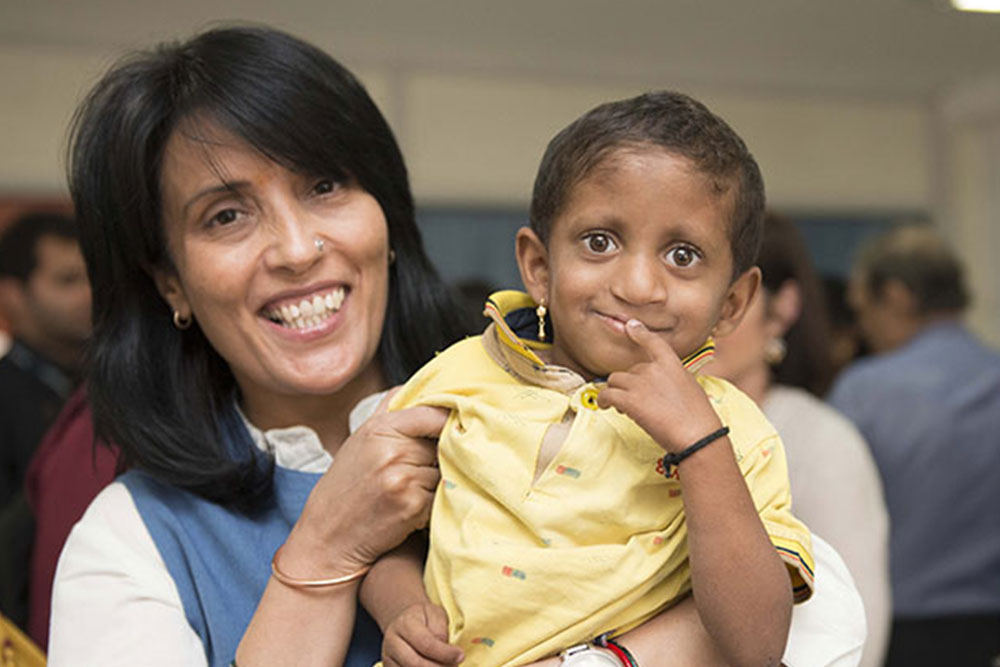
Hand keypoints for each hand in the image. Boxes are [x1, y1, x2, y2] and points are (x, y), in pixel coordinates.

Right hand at [283, 391, 448, 576]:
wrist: (327, 536)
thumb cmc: (345, 487)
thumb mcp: (360, 440)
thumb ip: (388, 412)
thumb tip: (415, 386)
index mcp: (379, 429)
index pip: (432, 414)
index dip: (449, 420)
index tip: (458, 425)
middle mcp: (392, 451)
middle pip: (443, 444)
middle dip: (440, 455)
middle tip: (423, 469)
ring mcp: (403, 478)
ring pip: (444, 470)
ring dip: (437, 481)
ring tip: (413, 490)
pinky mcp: (412, 506)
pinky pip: (441, 496)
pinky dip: (433, 503)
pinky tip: (412, 508)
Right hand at [382, 602, 462, 666]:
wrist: (404, 621)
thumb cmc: (423, 617)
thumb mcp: (435, 614)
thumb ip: (440, 631)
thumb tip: (445, 652)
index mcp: (405, 624)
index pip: (426, 644)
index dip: (445, 653)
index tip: (461, 656)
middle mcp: (392, 642)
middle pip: (416, 664)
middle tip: (454, 666)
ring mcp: (388, 658)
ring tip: (445, 666)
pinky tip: (435, 666)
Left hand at [598, 319, 721, 452]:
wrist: (696, 435)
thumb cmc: (698, 417)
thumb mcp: (690, 386)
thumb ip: (672, 377)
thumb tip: (661, 383)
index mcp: (671, 364)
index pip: (653, 342)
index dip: (639, 332)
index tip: (630, 325)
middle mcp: (653, 369)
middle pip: (630, 370)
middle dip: (629, 384)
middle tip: (635, 401)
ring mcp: (640, 383)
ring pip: (615, 380)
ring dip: (616, 392)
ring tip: (623, 407)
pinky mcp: (629, 400)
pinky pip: (607, 394)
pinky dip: (603, 400)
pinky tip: (605, 406)